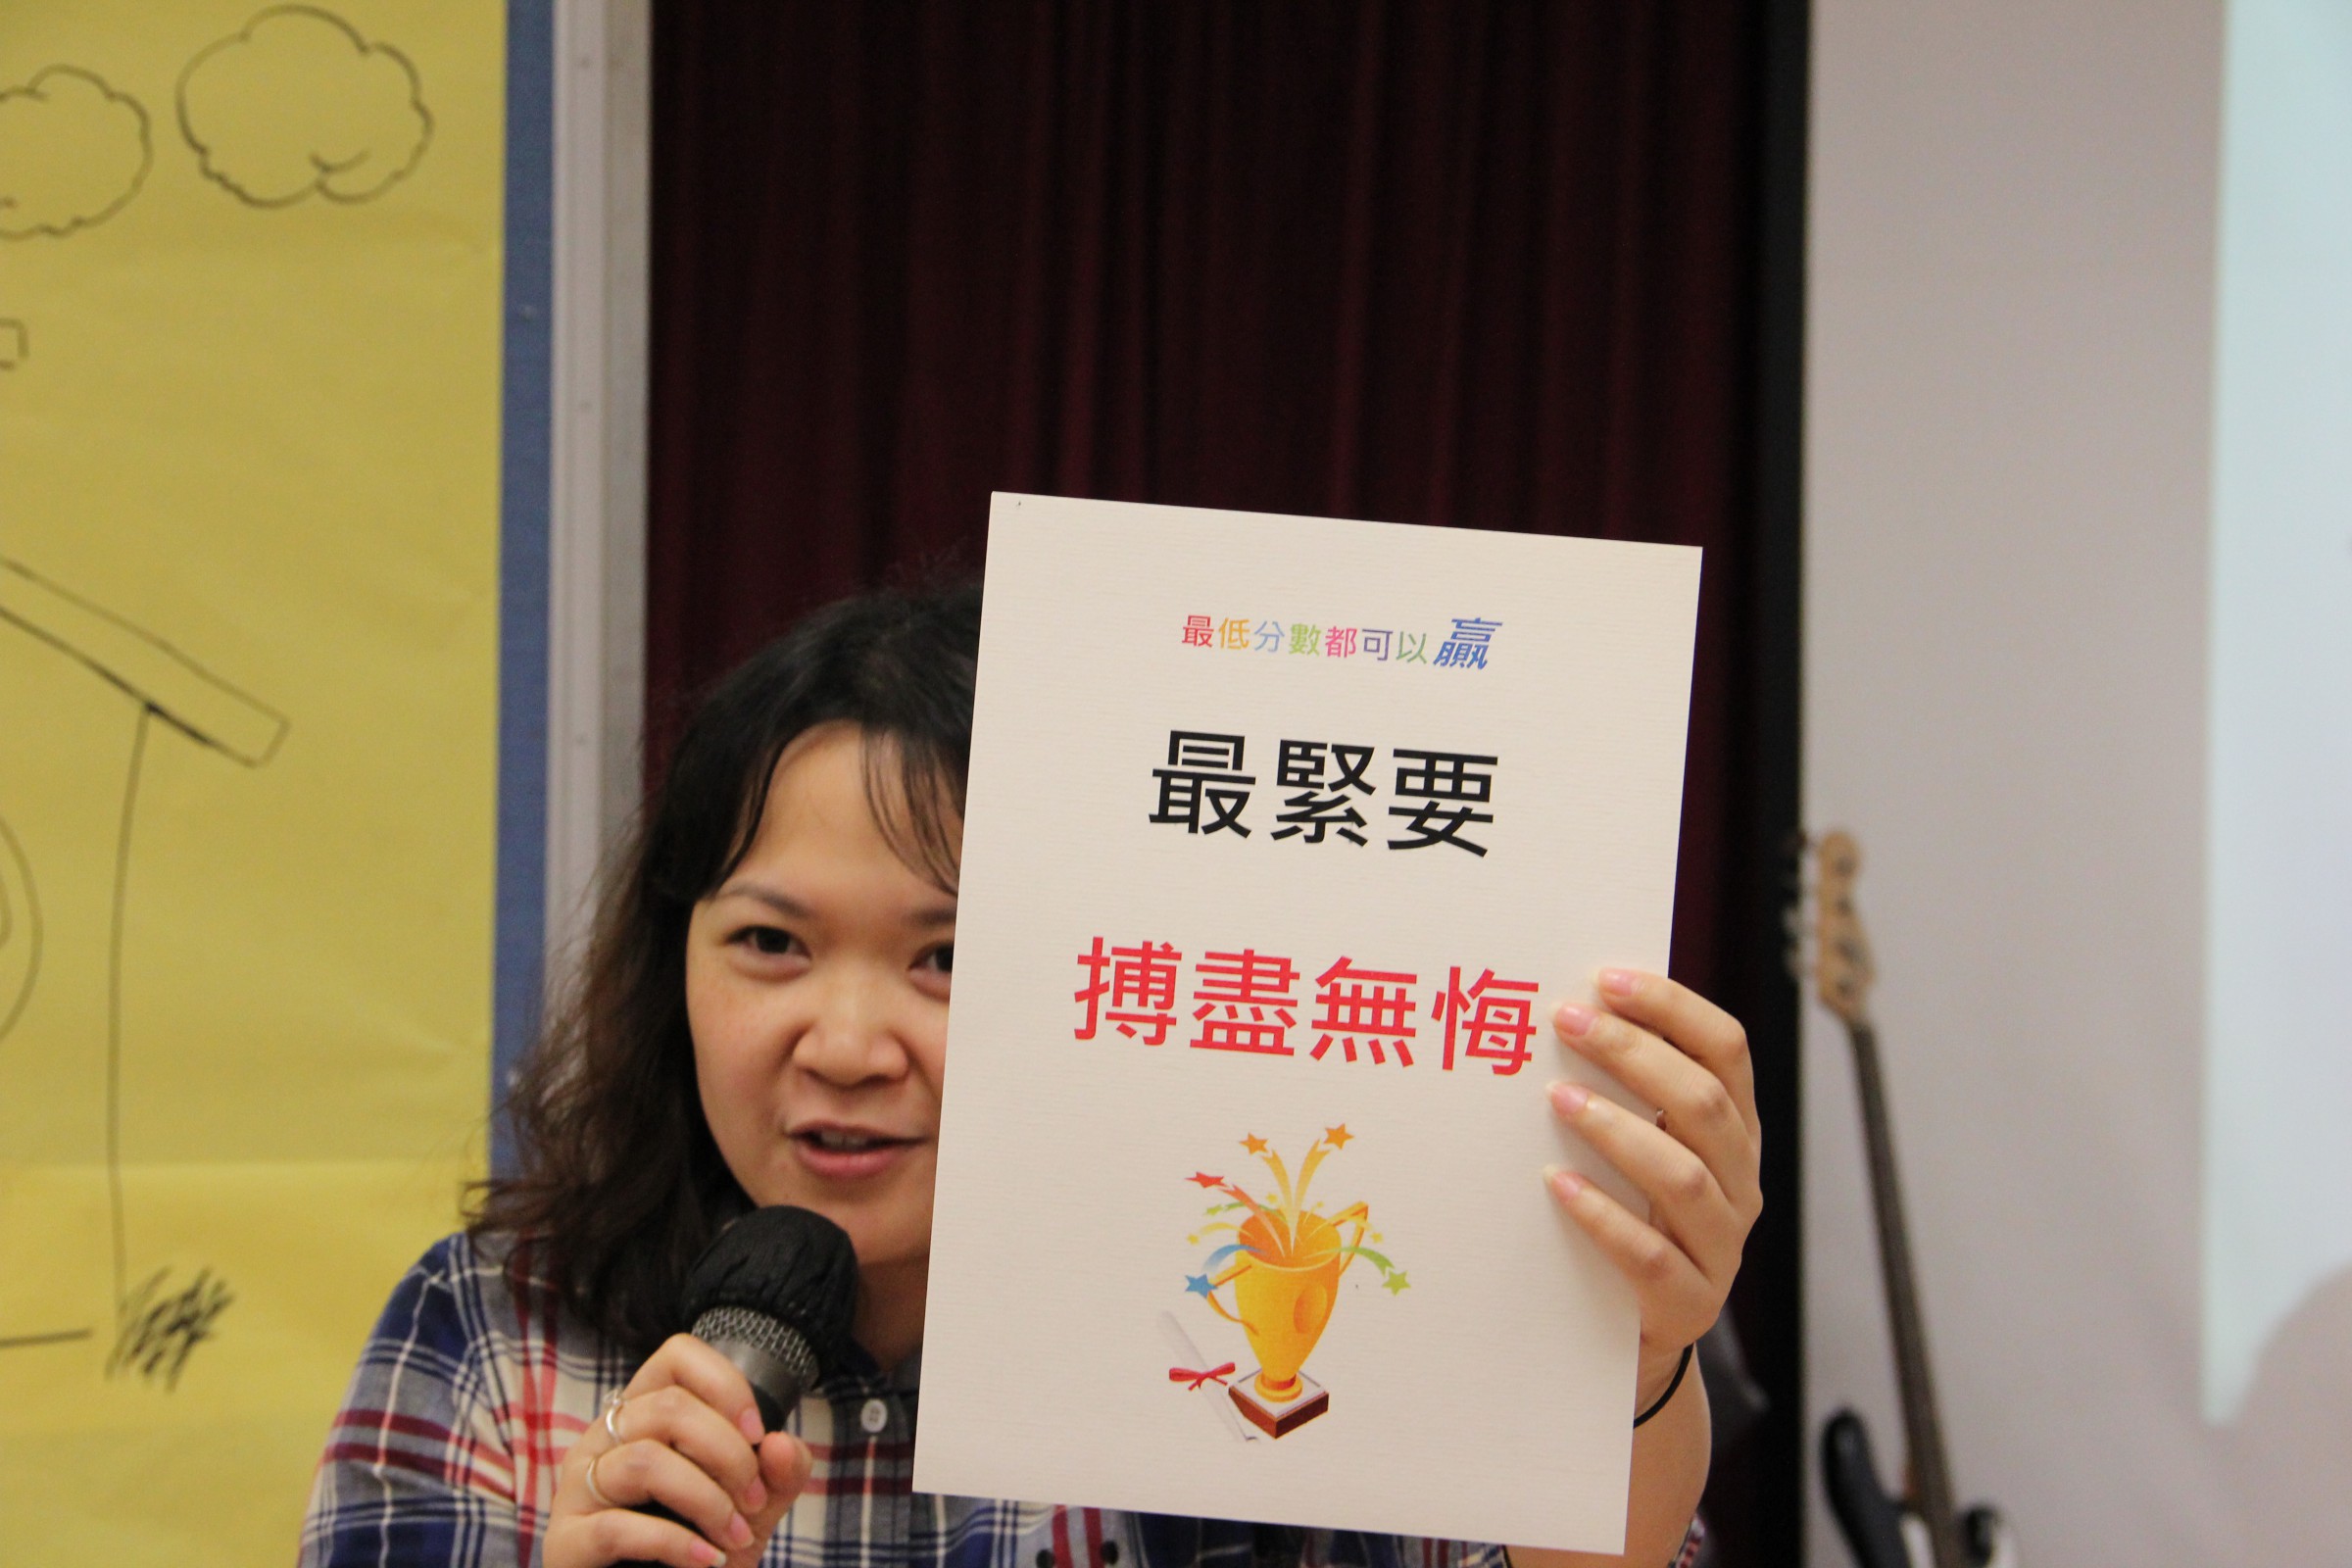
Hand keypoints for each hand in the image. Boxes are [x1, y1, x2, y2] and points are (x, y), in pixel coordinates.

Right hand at [546, 1333, 813, 1567]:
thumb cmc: (699, 1548)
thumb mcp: (752, 1510)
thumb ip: (778, 1475)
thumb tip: (781, 1443)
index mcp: (643, 1416)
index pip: (677, 1357)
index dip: (725, 1385)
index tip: (758, 1435)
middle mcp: (602, 1439)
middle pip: (668, 1407)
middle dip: (728, 1454)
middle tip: (754, 1501)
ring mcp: (576, 1487)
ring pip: (644, 1460)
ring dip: (707, 1501)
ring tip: (735, 1538)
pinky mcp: (565, 1541)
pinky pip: (617, 1526)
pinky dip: (675, 1543)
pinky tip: (706, 1560)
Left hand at [1546, 967, 1761, 1410]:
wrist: (1633, 1336)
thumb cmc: (1628, 1216)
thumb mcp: (1640, 1149)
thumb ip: (1624, 1090)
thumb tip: (1566, 1008)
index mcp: (1734, 1130)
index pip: (1727, 1050)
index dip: (1674, 1008)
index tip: (1608, 979)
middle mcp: (1740, 1181)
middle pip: (1704, 1102)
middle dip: (1634, 1054)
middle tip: (1567, 1022)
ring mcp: (1722, 1246)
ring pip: (1684, 1175)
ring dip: (1618, 1128)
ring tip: (1558, 1098)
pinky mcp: (1690, 1305)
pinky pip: (1652, 1256)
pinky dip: (1604, 1215)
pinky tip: (1557, 1184)